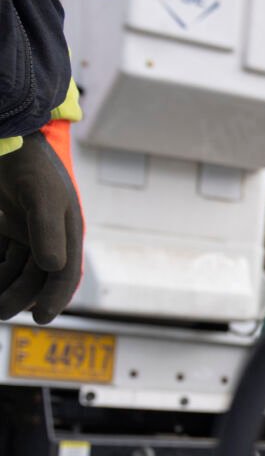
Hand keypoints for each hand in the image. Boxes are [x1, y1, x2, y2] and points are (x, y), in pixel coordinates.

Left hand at [0, 127, 83, 322]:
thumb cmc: (28, 164)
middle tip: (0, 312)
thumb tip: (53, 266)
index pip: (64, 273)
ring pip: (17, 268)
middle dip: (20, 296)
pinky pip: (2, 252)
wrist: (7, 136)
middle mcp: (49, 234)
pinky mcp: (7, 223)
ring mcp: (27, 229)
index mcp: (66, 231)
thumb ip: (46, 232)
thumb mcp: (40, 196)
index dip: (54, 298)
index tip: (39, 318)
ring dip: (4, 285)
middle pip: (37, 276)